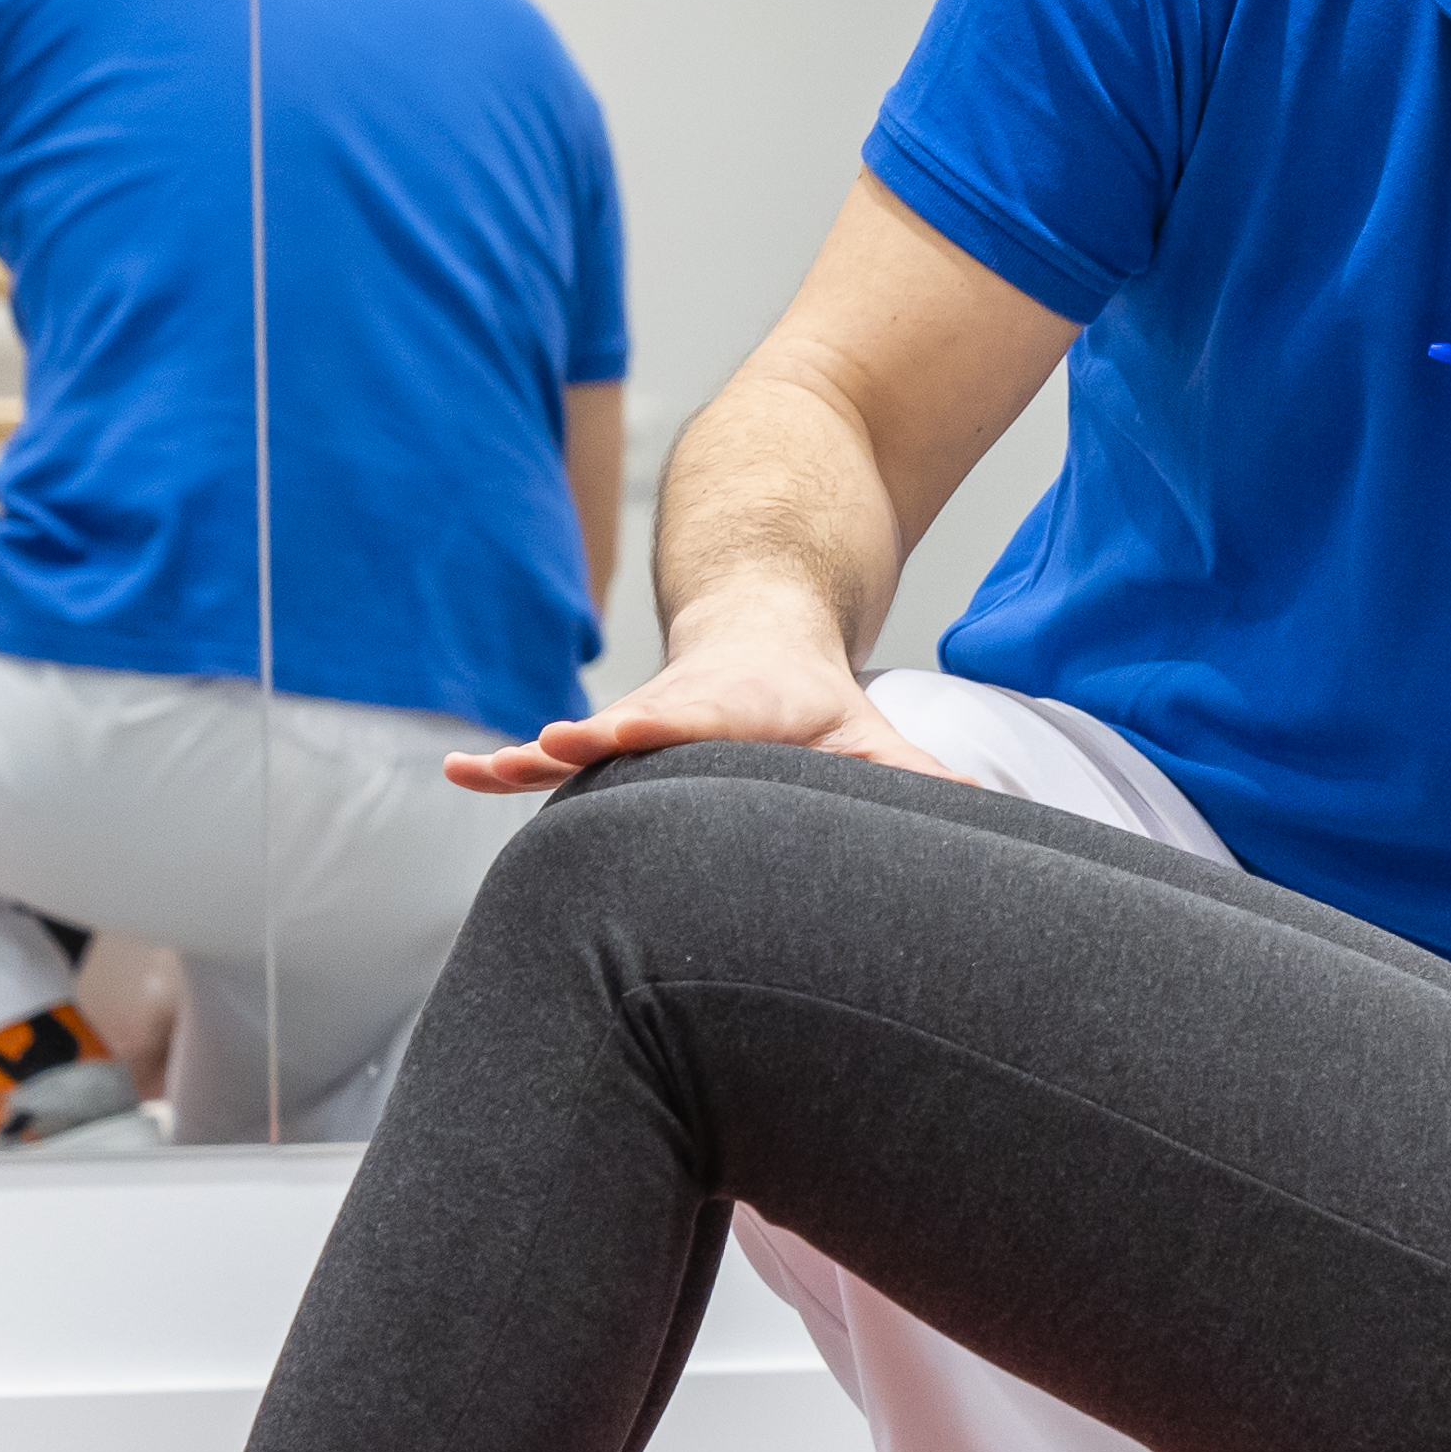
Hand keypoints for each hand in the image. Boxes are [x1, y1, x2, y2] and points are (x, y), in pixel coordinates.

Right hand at [438, 612, 972, 796]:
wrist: (757, 636)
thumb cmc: (813, 708)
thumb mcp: (866, 736)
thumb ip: (916, 777)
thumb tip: (991, 815)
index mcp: (724, 714)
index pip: (688, 721)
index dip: (655, 728)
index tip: (618, 733)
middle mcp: (668, 718)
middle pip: (621, 733)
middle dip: (584, 744)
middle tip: (541, 750)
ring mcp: (629, 730)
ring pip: (572, 748)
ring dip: (526, 761)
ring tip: (481, 769)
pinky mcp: (605, 744)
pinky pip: (542, 758)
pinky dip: (501, 767)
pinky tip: (459, 773)